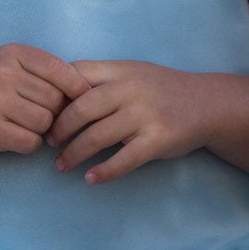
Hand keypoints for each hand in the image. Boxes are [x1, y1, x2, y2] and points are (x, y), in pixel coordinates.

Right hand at [0, 44, 90, 157]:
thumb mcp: (9, 67)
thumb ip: (42, 73)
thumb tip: (88, 91)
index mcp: (12, 53)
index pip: (61, 70)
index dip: (76, 88)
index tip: (81, 100)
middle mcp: (3, 73)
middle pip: (56, 99)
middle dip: (55, 113)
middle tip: (39, 117)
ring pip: (46, 122)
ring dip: (42, 131)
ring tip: (23, 125)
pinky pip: (31, 142)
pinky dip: (29, 145)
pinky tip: (14, 137)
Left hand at [46, 62, 204, 182]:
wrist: (206, 104)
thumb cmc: (159, 90)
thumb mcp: (131, 73)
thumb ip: (100, 80)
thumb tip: (55, 94)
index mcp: (119, 71)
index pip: (76, 75)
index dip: (55, 94)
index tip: (42, 111)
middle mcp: (130, 90)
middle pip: (81, 109)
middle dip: (60, 129)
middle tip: (48, 143)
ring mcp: (145, 115)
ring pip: (98, 136)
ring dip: (74, 154)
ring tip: (61, 165)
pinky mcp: (157, 140)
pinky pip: (124, 159)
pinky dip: (104, 171)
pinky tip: (91, 178)